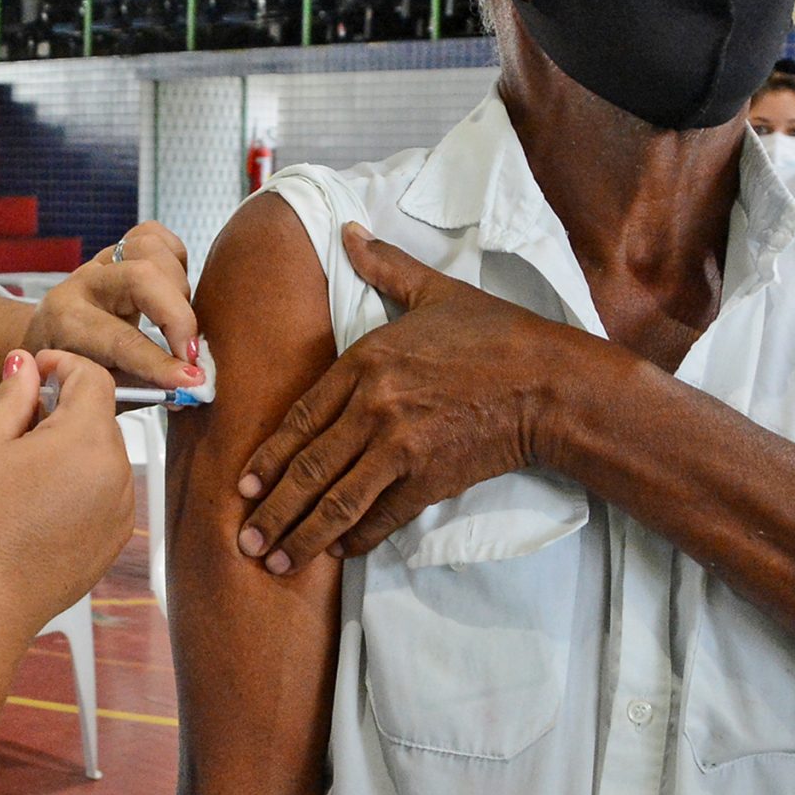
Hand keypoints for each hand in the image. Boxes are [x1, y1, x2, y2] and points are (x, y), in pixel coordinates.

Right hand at [0, 350, 135, 636]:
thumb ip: (12, 393)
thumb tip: (26, 364)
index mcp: (88, 440)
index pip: (94, 376)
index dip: (62, 365)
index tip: (33, 374)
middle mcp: (119, 472)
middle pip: (99, 416)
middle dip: (62, 410)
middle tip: (14, 431)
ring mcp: (122, 509)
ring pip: (102, 454)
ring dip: (71, 449)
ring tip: (23, 476)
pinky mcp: (116, 537)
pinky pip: (106, 491)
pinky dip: (80, 484)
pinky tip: (38, 505)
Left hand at [20, 223, 202, 392]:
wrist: (45, 341)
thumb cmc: (74, 370)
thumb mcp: (98, 390)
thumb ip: (142, 388)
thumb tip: (187, 388)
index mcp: (66, 324)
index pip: (122, 340)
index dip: (162, 362)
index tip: (192, 380)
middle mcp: (81, 285)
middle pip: (139, 277)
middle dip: (177, 316)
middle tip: (193, 353)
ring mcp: (99, 261)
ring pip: (149, 248)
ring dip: (178, 286)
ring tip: (181, 323)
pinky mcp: (117, 249)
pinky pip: (154, 236)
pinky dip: (174, 261)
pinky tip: (174, 292)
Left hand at [235, 223, 606, 572]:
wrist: (550, 382)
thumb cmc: (496, 335)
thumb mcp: (437, 292)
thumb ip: (386, 267)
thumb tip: (351, 232)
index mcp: (366, 362)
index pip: (300, 418)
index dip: (269, 457)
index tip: (245, 483)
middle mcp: (374, 407)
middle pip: (308, 469)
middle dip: (273, 510)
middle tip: (246, 540)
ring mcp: (400, 447)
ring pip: (337, 501)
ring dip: (303, 536)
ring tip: (277, 563)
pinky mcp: (430, 479)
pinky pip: (382, 516)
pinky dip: (358, 538)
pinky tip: (338, 553)